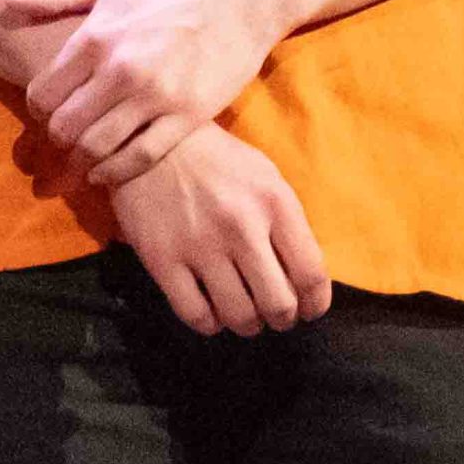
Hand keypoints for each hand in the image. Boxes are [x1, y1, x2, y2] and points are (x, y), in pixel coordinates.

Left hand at [4, 0, 285, 185]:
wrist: (238, 1)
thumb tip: (4, 3)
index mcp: (96, 37)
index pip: (42, 92)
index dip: (37, 109)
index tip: (46, 111)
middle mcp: (121, 69)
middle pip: (64, 126)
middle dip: (56, 139)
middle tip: (63, 138)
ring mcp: (155, 96)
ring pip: (97, 148)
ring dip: (82, 160)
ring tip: (82, 157)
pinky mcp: (187, 117)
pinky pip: (139, 159)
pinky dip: (114, 172)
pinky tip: (106, 172)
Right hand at [109, 123, 331, 336]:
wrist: (148, 139)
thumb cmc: (216, 160)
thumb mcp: (264, 176)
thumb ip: (287, 224)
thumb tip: (303, 280)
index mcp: (273, 202)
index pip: (311, 275)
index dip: (315, 304)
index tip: (307, 309)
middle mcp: (240, 226)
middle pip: (279, 305)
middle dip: (282, 318)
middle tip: (273, 313)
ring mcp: (199, 244)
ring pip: (240, 317)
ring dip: (247, 323)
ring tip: (242, 311)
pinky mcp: (162, 258)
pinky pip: (197, 316)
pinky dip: (209, 323)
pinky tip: (210, 308)